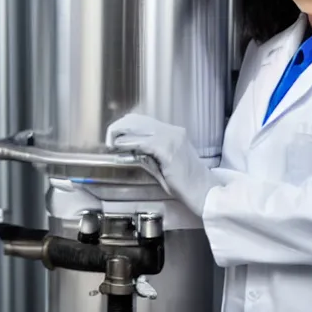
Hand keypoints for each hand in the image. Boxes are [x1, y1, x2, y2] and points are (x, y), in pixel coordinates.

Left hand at [105, 113, 230, 215]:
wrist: (203, 190)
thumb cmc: (187, 182)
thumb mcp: (166, 164)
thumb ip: (150, 156)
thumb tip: (132, 152)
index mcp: (174, 133)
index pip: (145, 121)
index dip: (127, 126)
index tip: (115, 135)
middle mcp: (173, 131)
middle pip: (140, 120)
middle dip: (121, 127)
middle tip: (109, 138)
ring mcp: (172, 138)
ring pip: (140, 128)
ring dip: (122, 135)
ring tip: (111, 142)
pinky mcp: (169, 149)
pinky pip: (144, 142)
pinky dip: (129, 144)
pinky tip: (120, 147)